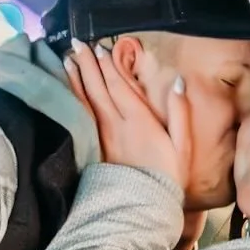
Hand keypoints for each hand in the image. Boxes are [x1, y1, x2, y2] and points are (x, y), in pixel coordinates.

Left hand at [64, 40, 192, 192]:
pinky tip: (68, 91)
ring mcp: (102, 137)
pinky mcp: (94, 149)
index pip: (119, 86)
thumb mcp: (183, 145)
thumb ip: (181, 112)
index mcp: (139, 121)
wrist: (143, 207)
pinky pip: (82, 118)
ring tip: (67, 59)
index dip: (108, 65)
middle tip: (76, 42)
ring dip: (76, 79)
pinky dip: (74, 101)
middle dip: (87, 64)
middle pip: (98, 88)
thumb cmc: (167, 177)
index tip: (99, 47)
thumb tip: (179, 82)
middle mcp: (116, 125)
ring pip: (86, 101)